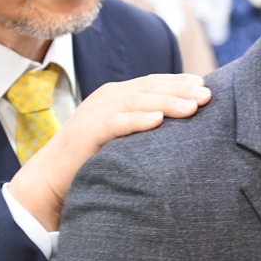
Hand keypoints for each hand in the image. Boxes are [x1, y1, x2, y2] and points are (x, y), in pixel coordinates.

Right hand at [6, 73, 211, 230]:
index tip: (206, 85)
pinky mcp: (87, 133)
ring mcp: (96, 113)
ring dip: (166, 102)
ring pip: (137, 102)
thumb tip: (183, 124)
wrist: (52, 178)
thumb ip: (145, 124)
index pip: (154, 82)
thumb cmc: (94, 158)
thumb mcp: (123, 135)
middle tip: (208, 95)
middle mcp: (108, 98)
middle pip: (150, 88)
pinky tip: (157, 120)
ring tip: (192, 107)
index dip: (180, 82)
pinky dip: (136, 120)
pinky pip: (115, 123)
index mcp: (118, 96)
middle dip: (181, 90)